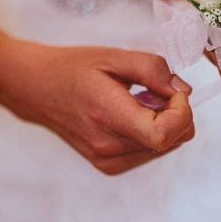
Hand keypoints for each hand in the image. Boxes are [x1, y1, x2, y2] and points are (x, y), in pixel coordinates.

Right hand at [0, 37, 193, 174]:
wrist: (37, 89)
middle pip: (172, 140)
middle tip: (154, 90)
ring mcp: (108, 160)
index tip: (173, 91)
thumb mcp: (114, 56)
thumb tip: (182, 91)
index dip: (181, 112)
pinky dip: (153, 131)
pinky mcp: (109, 165)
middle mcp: (109, 147)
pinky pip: (151, 151)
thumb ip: (153, 70)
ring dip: (165, 122)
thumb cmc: (73, 69)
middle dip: (176, 113)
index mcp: (108, 116)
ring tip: (138, 100)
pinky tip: (132, 114)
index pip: (163, 134)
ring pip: (166, 146)